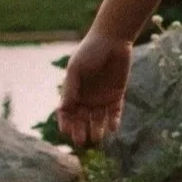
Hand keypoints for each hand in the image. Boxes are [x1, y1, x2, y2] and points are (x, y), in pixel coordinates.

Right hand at [57, 26, 134, 148]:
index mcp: (73, 92)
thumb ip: (70, 89)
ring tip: (97, 138)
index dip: (65, 123)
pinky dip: (114, 121)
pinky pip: (115, 112)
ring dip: (97, 130)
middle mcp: (86, 98)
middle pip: (82, 120)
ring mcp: (102, 97)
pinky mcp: (117, 95)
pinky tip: (113, 128)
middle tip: (81, 141)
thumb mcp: (76, 69)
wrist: (113, 40)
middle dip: (80, 131)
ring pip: (98, 120)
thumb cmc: (90, 51)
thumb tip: (64, 110)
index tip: (66, 132)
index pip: (66, 113)